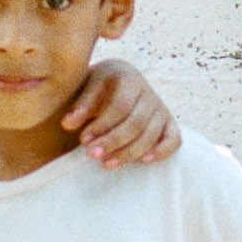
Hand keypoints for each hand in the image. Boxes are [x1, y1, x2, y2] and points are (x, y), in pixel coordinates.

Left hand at [63, 54, 177, 166]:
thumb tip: (67, 124)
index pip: (120, 106)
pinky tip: (143, 161)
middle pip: (135, 123)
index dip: (102, 126)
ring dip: (129, 153)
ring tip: (106, 164)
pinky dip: (162, 151)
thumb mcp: (87, 88)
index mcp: (128, 77)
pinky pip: (174, 140)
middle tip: (91, 155)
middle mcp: (148, 92)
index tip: (83, 140)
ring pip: (150, 135)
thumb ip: (80, 106)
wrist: (114, 84)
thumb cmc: (98, 88)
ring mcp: (160, 108)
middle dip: (113, 142)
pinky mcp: (169, 123)